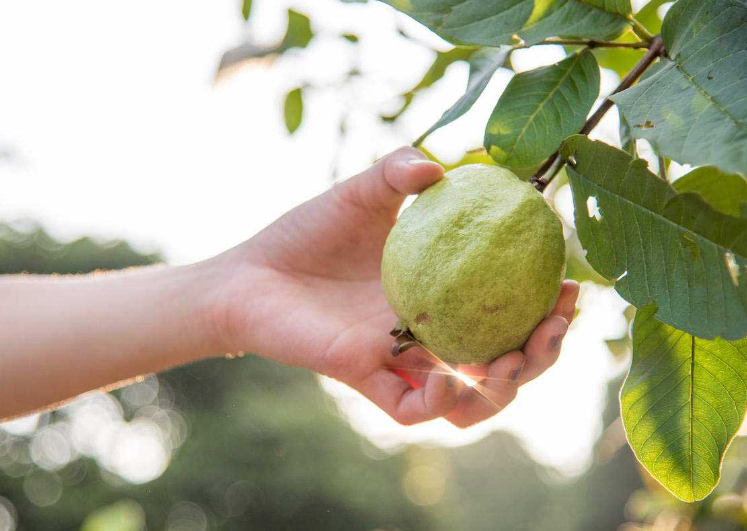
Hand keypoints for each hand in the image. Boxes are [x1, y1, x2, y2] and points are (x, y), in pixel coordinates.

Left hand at [212, 147, 579, 427]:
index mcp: (441, 294)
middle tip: (556, 322)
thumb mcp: (360, 193)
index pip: (509, 311)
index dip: (547, 307)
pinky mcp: (364, 375)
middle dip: (543, 351)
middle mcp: (429, 333)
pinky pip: (412, 409)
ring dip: (505, 386)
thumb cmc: (306, 233)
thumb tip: (440, 167)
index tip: (570, 283)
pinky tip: (453, 376)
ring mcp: (399, 359)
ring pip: (470, 398)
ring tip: (515, 356)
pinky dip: (440, 401)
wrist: (250, 271)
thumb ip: (397, 172)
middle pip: (505, 360)